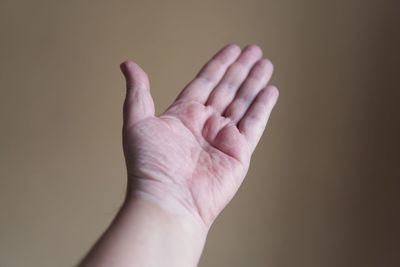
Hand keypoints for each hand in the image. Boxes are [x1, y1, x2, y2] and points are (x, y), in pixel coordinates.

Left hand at [120, 44, 277, 228]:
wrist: (168, 200)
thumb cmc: (149, 165)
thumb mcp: (137, 122)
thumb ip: (138, 92)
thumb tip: (127, 65)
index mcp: (183, 115)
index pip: (205, 82)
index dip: (219, 65)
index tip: (232, 49)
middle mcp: (205, 124)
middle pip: (227, 89)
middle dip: (241, 69)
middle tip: (254, 50)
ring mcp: (223, 137)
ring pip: (243, 102)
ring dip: (254, 82)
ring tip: (265, 63)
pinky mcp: (238, 152)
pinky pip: (254, 124)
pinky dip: (263, 107)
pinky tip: (270, 91)